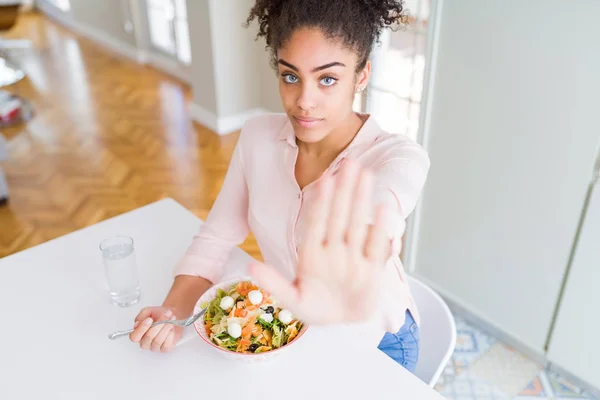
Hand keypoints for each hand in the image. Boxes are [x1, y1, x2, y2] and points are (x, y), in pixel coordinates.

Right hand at [129, 306, 182, 351]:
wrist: (170, 316)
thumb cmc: (158, 315)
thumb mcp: (148, 311)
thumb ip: (141, 316)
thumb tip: (138, 323)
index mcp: (138, 334)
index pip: (134, 337)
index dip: (141, 329)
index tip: (150, 319)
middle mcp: (145, 342)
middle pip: (149, 337)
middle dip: (158, 324)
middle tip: (165, 315)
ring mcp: (154, 347)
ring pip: (158, 341)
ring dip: (166, 328)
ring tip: (170, 319)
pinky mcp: (164, 349)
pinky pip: (166, 345)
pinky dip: (170, 334)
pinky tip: (171, 327)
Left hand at [249, 160, 389, 324]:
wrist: (342, 322)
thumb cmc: (314, 308)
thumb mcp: (292, 299)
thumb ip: (274, 283)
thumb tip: (250, 268)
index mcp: (312, 254)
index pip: (316, 223)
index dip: (320, 202)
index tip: (324, 180)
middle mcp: (334, 250)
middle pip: (340, 216)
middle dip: (345, 190)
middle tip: (350, 163)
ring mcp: (354, 257)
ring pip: (358, 223)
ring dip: (362, 200)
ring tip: (367, 175)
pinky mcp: (373, 268)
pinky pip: (377, 246)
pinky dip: (381, 230)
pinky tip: (385, 209)